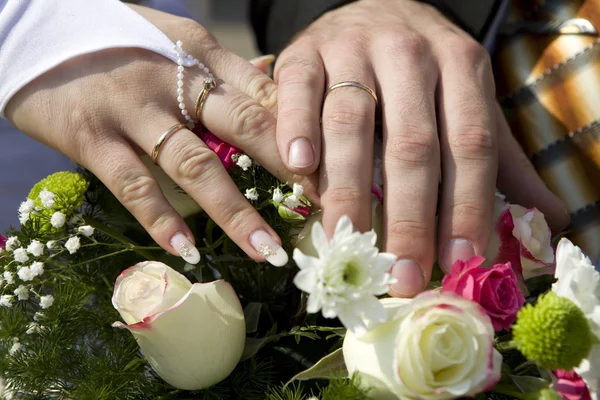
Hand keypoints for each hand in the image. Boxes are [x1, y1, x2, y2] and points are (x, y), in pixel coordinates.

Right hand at [5, 5, 314, 265]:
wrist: (37, 28)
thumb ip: (227, 68)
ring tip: (267, 250)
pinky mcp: (92, 137)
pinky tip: (185, 251)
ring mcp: (134, 111)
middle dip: (287, 170)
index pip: (265, 95)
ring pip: (194, 165)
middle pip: (243, 127)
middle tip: (321, 211)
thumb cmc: (119, 41)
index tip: (335, 170)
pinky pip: (133, 184)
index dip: (302, 133)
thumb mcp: (178, 41)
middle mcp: (174, 82)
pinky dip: (160, 220)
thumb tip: (277, 82)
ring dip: (233, 212)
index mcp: (201, 57)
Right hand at [273, 0, 568, 293]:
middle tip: (401, 274)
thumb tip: (548, 221)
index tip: (457, 262)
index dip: (466, 205)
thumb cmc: (423, 76)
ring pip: (352, 122)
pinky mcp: (304, 52)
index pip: (471, 143)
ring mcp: (352, 48)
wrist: (372, 11)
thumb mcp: (470, 103)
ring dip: (348, 187)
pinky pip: (299, 91)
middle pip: (412, 142)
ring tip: (347, 240)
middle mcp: (410, 52)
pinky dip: (296, 129)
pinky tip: (298, 170)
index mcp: (461, 66)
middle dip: (409, 216)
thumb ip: (502, 160)